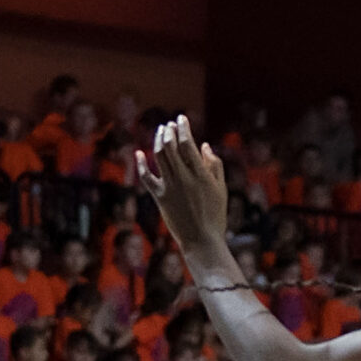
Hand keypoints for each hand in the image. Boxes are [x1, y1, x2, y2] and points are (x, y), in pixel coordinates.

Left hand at [137, 116, 232, 255]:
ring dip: (159, 141)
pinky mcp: (159, 197)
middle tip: (169, 125)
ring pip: (160, 157)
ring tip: (161, 133)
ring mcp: (170, 187)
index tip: (181, 119)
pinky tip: (139, 153)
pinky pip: (147, 177)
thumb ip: (214, 166)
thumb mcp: (221, 189)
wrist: (202, 241)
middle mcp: (184, 178)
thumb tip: (203, 145)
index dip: (183, 128)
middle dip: (169, 132)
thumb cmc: (215, 215)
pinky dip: (141, 164)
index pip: (188, 144)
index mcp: (201, 175)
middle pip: (171, 147)